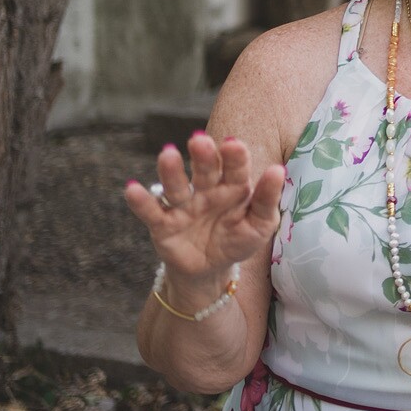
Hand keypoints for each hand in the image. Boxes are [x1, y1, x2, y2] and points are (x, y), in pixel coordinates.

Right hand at [123, 131, 284, 289]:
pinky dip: (141, 201)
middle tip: (199, 140)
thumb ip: (268, 199)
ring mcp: (184, 206)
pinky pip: (151, 211)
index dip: (234, 156)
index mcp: (233, 186)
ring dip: (171, 171)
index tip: (232, 144)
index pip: (235, 168)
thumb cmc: (238, 239)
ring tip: (167, 154)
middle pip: (204, 170)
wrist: (210, 270)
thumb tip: (278, 170)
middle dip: (202, 156)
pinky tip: (132, 189)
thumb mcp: (260, 224)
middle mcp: (207, 190)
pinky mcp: (163, 224)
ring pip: (177, 186)